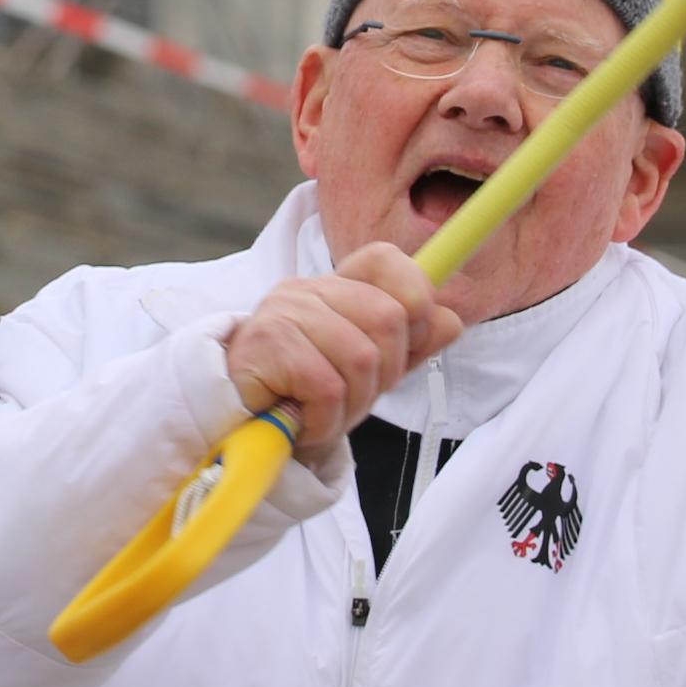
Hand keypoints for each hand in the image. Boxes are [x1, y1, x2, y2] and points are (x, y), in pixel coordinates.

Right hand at [222, 243, 461, 449]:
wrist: (233, 426)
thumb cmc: (300, 394)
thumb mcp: (364, 370)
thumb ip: (408, 344)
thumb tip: (452, 321)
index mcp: (335, 286)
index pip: (387, 260)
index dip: (415, 299)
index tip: (408, 344)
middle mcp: (309, 289)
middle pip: (390, 319)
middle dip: (385, 375)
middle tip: (353, 397)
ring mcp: (285, 311)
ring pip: (362, 358)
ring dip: (352, 405)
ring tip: (324, 414)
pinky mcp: (268, 344)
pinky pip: (328, 388)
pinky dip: (325, 421)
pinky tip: (304, 423)